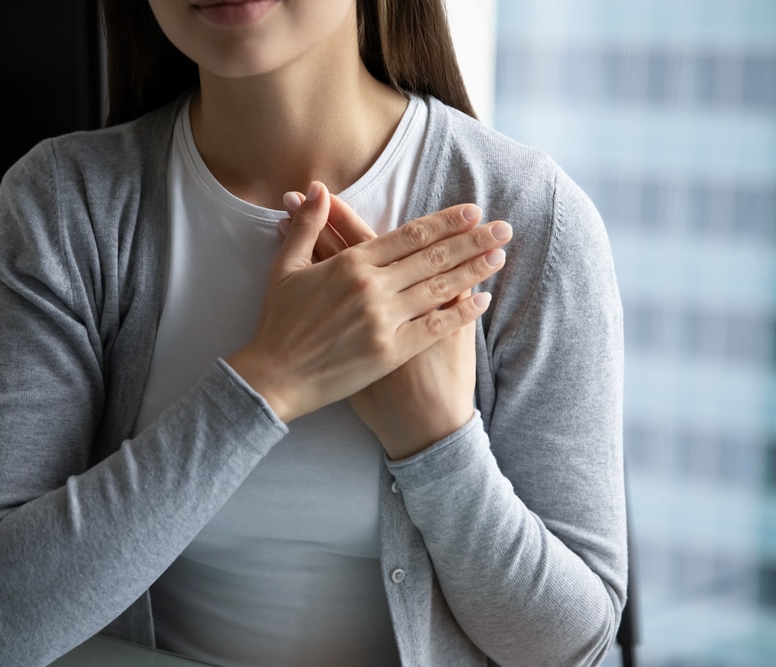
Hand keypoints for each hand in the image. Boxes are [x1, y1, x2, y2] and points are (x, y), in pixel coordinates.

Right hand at [228, 181, 507, 423]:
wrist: (274, 377)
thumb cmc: (278, 323)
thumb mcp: (284, 267)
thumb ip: (306, 226)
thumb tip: (317, 190)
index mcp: (350, 264)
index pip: (408, 235)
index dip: (444, 222)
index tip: (471, 212)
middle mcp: (372, 288)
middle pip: (432, 258)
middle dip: (471, 240)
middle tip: (502, 228)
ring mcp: (384, 320)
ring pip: (439, 288)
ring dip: (473, 270)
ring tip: (500, 256)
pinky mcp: (390, 352)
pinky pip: (434, 327)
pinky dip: (460, 313)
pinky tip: (482, 300)